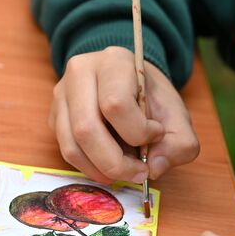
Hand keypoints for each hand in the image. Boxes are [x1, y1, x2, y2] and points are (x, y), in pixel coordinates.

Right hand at [49, 46, 198, 183]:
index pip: (115, 104)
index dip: (138, 131)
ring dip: (101, 170)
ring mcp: (62, 95)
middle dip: (116, 163)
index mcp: (113, 62)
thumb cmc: (149, 96)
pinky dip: (90, 167)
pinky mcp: (54, 116)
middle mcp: (80, 73)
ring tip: (125, 172)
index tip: (156, 134)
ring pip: (72, 146)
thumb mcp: (176, 113)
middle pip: (86, 129)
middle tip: (139, 173)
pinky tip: (108, 165)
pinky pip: (66, 151)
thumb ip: (180, 143)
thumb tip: (154, 168)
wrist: (127, 81)